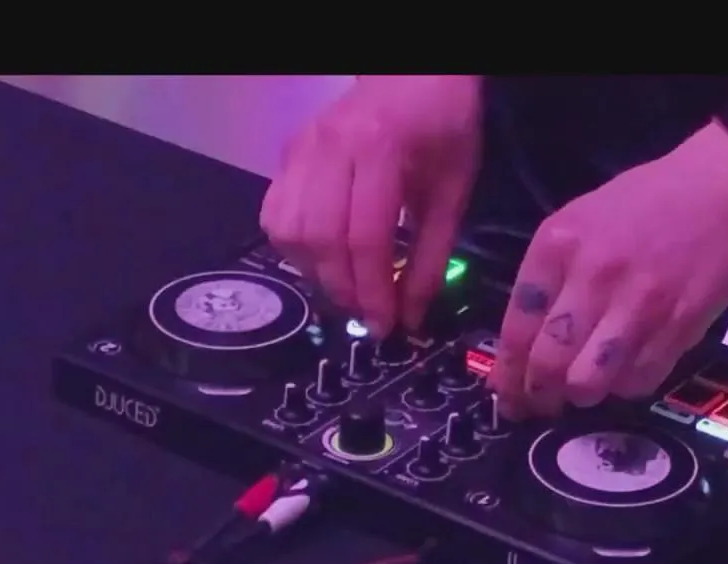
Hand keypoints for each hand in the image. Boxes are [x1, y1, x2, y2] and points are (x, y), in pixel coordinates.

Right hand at [259, 76, 481, 336]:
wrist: (413, 74)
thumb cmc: (443, 129)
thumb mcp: (452, 192)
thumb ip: (432, 257)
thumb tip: (411, 318)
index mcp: (379, 150)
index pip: (365, 237)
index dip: (372, 290)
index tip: (386, 325)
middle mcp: (329, 147)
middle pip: (320, 237)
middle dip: (343, 288)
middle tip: (367, 312)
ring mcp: (301, 148)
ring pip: (288, 229)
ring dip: (314, 272)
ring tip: (346, 286)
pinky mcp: (287, 154)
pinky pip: (275, 213)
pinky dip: (294, 247)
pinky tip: (322, 258)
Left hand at [489, 121, 727, 416]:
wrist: (717, 190)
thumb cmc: (640, 203)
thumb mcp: (576, 222)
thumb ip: (548, 278)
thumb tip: (525, 344)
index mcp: (558, 246)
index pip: (517, 328)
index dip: (508, 374)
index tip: (508, 394)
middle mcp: (593, 277)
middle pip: (548, 363)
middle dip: (538, 397)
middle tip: (541, 404)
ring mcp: (638, 306)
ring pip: (590, 383)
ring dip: (580, 397)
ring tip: (582, 392)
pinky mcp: (678, 328)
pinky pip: (638, 381)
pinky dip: (624, 387)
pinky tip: (623, 373)